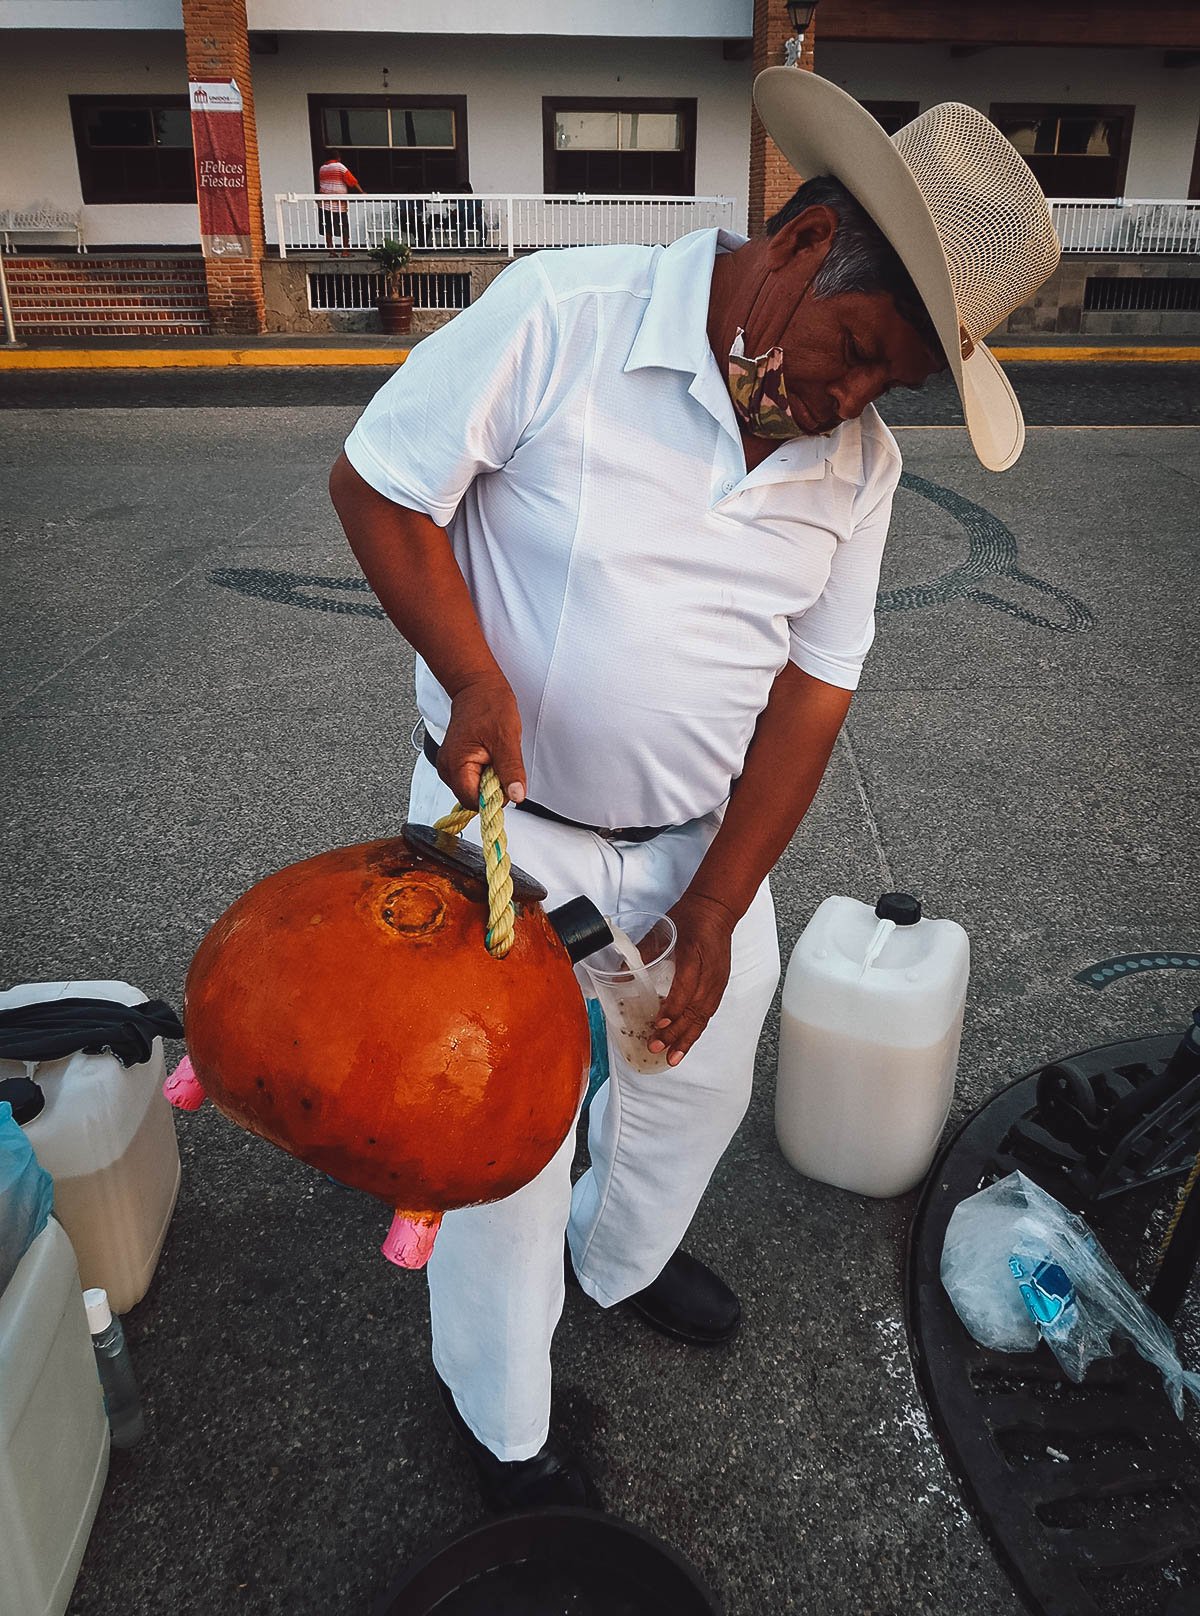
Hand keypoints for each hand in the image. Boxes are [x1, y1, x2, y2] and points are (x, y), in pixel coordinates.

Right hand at [438, 674, 526, 808]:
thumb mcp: (507, 739)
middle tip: (499, 761)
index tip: (505, 780)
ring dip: (489, 779)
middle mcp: (447, 768)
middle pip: (473, 798)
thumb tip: (516, 795)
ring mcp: (450, 766)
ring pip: (474, 789)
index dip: (494, 797)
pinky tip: (489, 755)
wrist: (477, 687)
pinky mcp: (455, 763)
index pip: (474, 802)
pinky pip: (473, 779)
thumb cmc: (489, 705)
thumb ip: (510, 770)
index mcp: (455, 764)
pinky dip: (486, 772)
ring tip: (493, 754)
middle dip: (492, 787)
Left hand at [648, 893, 736, 1065]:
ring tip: (673, 1058)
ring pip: (704, 1016)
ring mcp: (718, 980)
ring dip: (688, 1038)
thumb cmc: (689, 917)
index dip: (673, 1008)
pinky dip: (697, 1030)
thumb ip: (642, 954)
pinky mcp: (720, 985)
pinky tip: (685, 1043)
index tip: (657, 1022)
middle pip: (696, 1008)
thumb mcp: (661, 930)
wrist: (717, 909)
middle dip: (676, 1032)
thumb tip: (620, 974)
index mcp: (695, 954)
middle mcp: (710, 971)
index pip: (686, 987)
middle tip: (657, 1047)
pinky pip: (708, 1012)